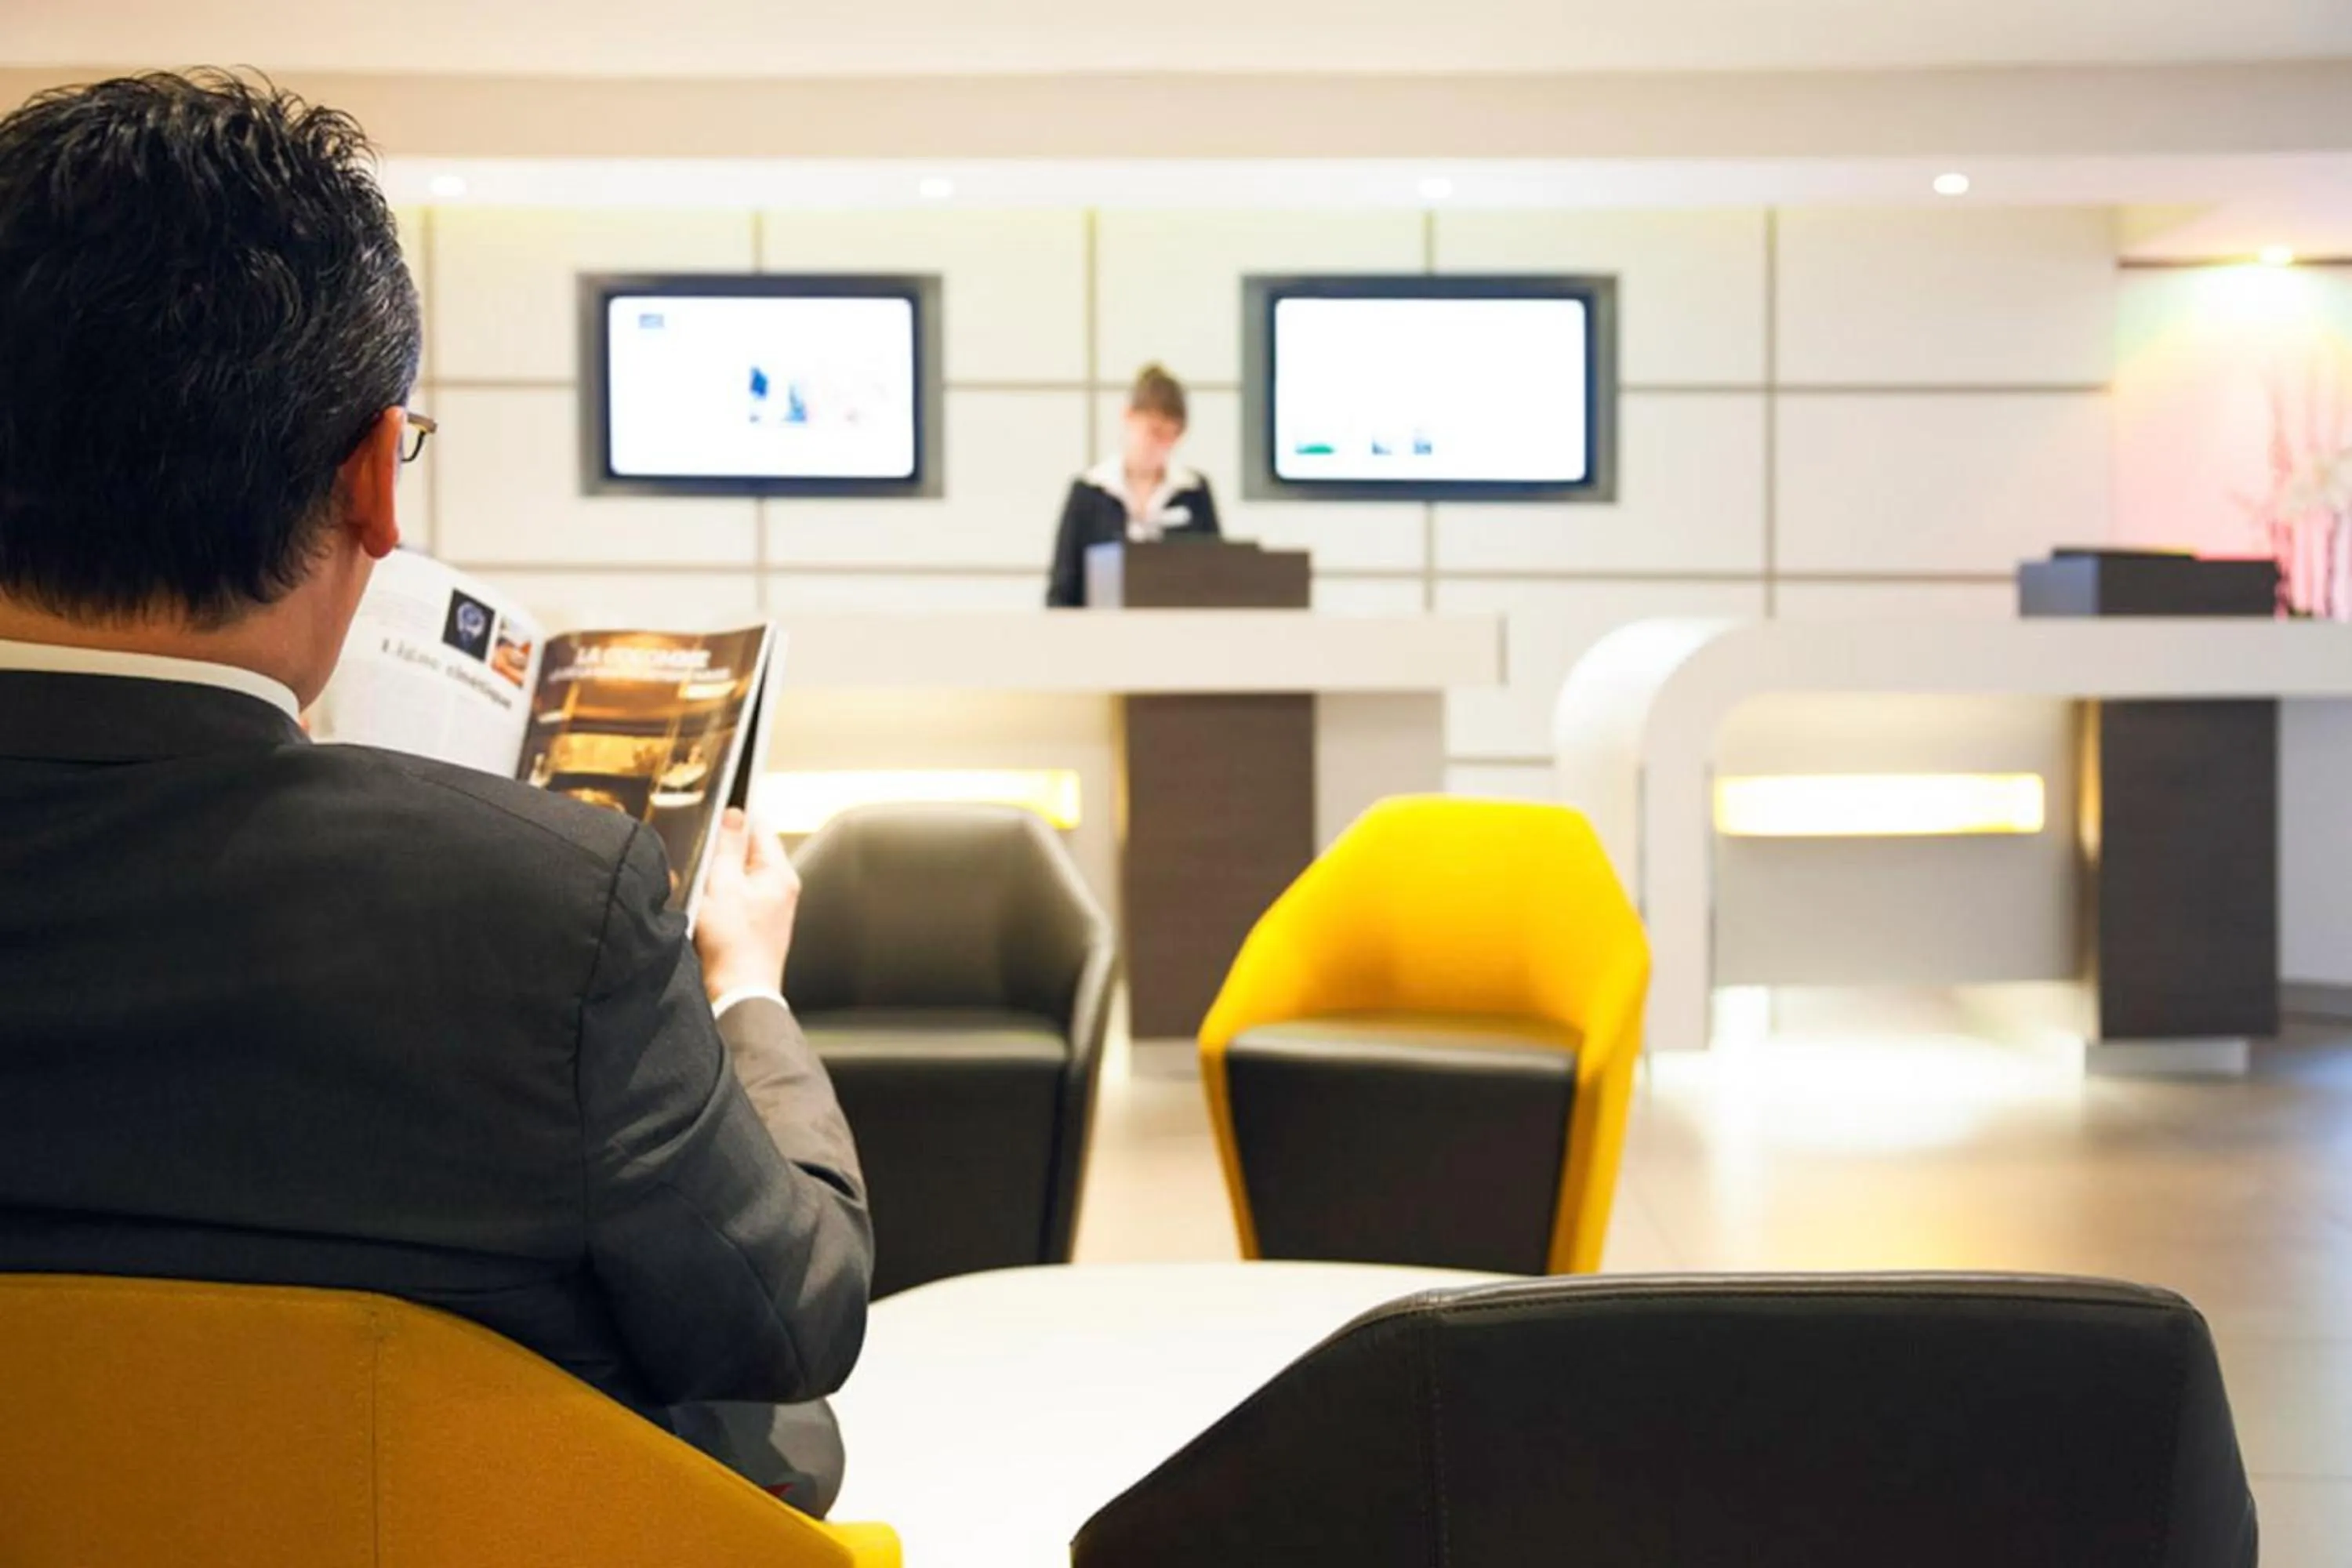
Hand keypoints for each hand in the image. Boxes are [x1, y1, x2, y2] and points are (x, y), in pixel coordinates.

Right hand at [694, 807, 799, 1004]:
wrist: (736, 993)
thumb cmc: (732, 944)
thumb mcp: (722, 884)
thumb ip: (728, 847)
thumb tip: (735, 815)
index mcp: (778, 873)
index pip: (760, 827)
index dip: (733, 820)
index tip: (710, 820)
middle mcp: (780, 889)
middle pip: (749, 852)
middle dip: (723, 853)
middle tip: (702, 863)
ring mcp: (771, 909)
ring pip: (740, 877)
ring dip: (718, 878)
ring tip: (704, 892)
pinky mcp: (756, 926)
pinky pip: (736, 900)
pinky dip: (720, 900)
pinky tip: (707, 912)